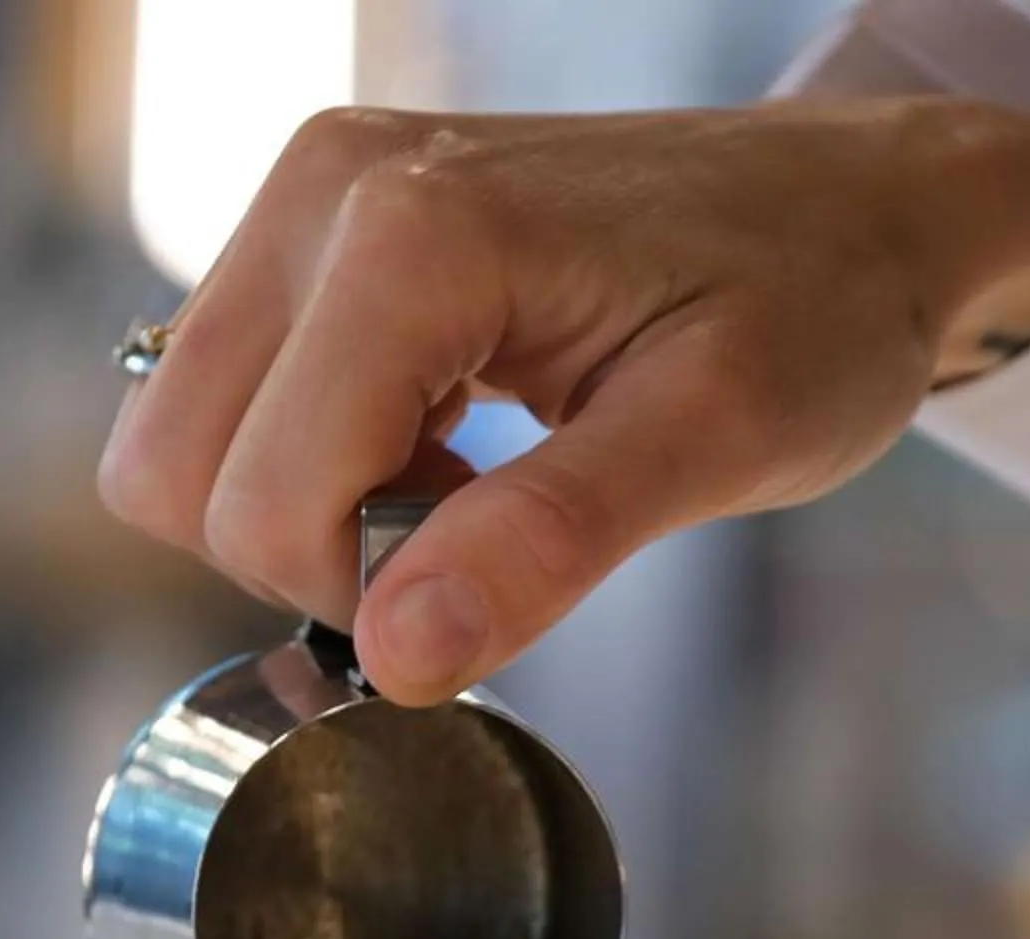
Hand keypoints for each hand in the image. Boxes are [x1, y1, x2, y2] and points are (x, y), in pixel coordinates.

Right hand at [100, 98, 1029, 701]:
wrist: (853, 206)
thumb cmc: (812, 307)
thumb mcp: (714, 443)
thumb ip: (544, 547)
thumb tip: (391, 656)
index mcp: (414, 237)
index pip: (262, 499)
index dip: (357, 596)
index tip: (491, 579)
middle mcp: (328, 191)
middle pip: (176, 469)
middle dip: (307, 554)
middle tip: (468, 537)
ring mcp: (308, 198)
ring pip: (179, 440)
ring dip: (301, 511)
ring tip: (456, 486)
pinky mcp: (312, 230)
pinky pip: (229, 400)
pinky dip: (311, 463)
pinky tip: (438, 447)